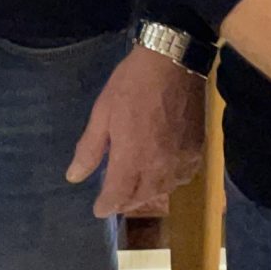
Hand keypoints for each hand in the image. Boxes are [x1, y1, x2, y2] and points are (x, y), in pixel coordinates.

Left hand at [67, 46, 203, 217]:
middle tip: (115, 199)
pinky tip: (163, 174)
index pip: (118, 195)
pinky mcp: (196, 149)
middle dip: (126, 201)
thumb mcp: (102, 113)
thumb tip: (74, 177)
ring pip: (163, 189)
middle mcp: (158, 165)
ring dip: (148, 193)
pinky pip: (183, 176)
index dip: (107, 205)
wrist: (172, 61)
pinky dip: (171, 181)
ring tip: (136, 189)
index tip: (99, 209)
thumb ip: (90, 149)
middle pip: (142, 196)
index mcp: (132, 157)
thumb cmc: (131, 84)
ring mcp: (180, 158)